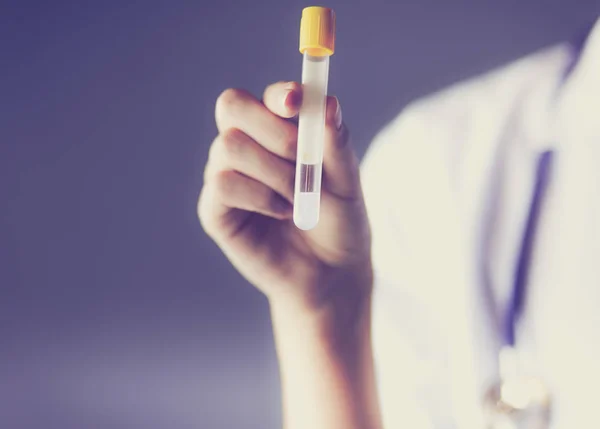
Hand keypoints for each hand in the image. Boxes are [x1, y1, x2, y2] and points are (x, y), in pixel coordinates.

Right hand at [198, 82, 371, 313]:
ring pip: (229, 146)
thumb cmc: (339, 222)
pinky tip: (280, 213)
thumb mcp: (348, 182)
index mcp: (278, 131)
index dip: (278, 94)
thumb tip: (328, 103)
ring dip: (273, 172)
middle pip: (231, 106)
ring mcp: (227, 175)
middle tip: (302, 159)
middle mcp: (247, 146)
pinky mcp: (215, 209)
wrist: (330, 273)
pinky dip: (259, 197)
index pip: (265, 96)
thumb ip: (337, 144)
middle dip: (271, 129)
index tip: (297, 103)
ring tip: (298, 198)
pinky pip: (222, 184)